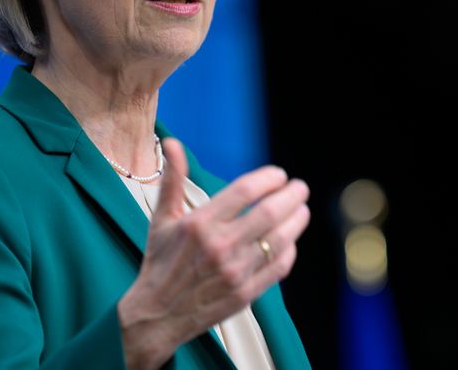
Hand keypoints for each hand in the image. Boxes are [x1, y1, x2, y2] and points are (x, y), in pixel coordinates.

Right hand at [117, 137, 309, 368]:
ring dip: (297, 220)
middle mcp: (219, 246)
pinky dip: (289, 250)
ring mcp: (234, 272)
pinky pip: (278, 267)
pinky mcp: (245, 293)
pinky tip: (289, 241)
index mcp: (199, 223)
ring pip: (280, 240)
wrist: (156, 315)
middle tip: (300, 187)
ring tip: (301, 209)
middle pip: (270, 212)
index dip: (268, 178)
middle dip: (292, 195)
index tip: (279, 175)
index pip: (245, 190)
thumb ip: (173, 179)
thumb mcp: (162, 219)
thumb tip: (172, 143)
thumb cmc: (160, 262)